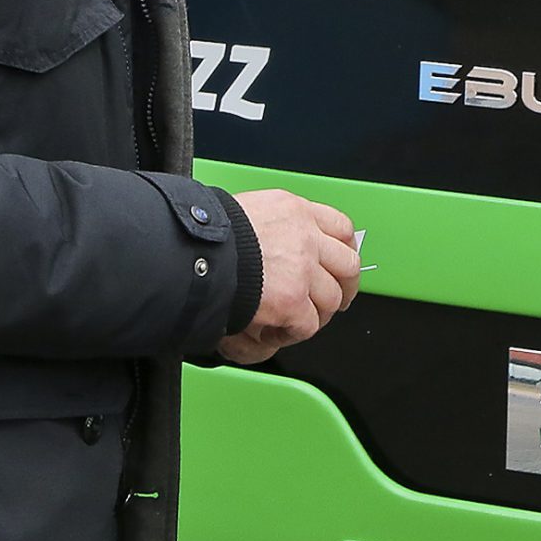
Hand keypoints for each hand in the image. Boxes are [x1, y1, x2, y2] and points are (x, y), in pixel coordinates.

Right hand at [219, 190, 360, 362]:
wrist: (193, 252)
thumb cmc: (210, 233)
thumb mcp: (251, 209)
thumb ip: (277, 223)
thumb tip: (284, 240)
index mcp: (296, 211)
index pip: (342, 228)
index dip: (346, 250)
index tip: (343, 262)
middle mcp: (306, 239)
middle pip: (348, 266)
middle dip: (345, 287)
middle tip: (337, 298)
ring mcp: (302, 271)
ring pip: (330, 300)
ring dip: (316, 314)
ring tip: (296, 319)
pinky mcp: (292, 302)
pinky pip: (308, 325)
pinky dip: (294, 332)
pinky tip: (277, 329)